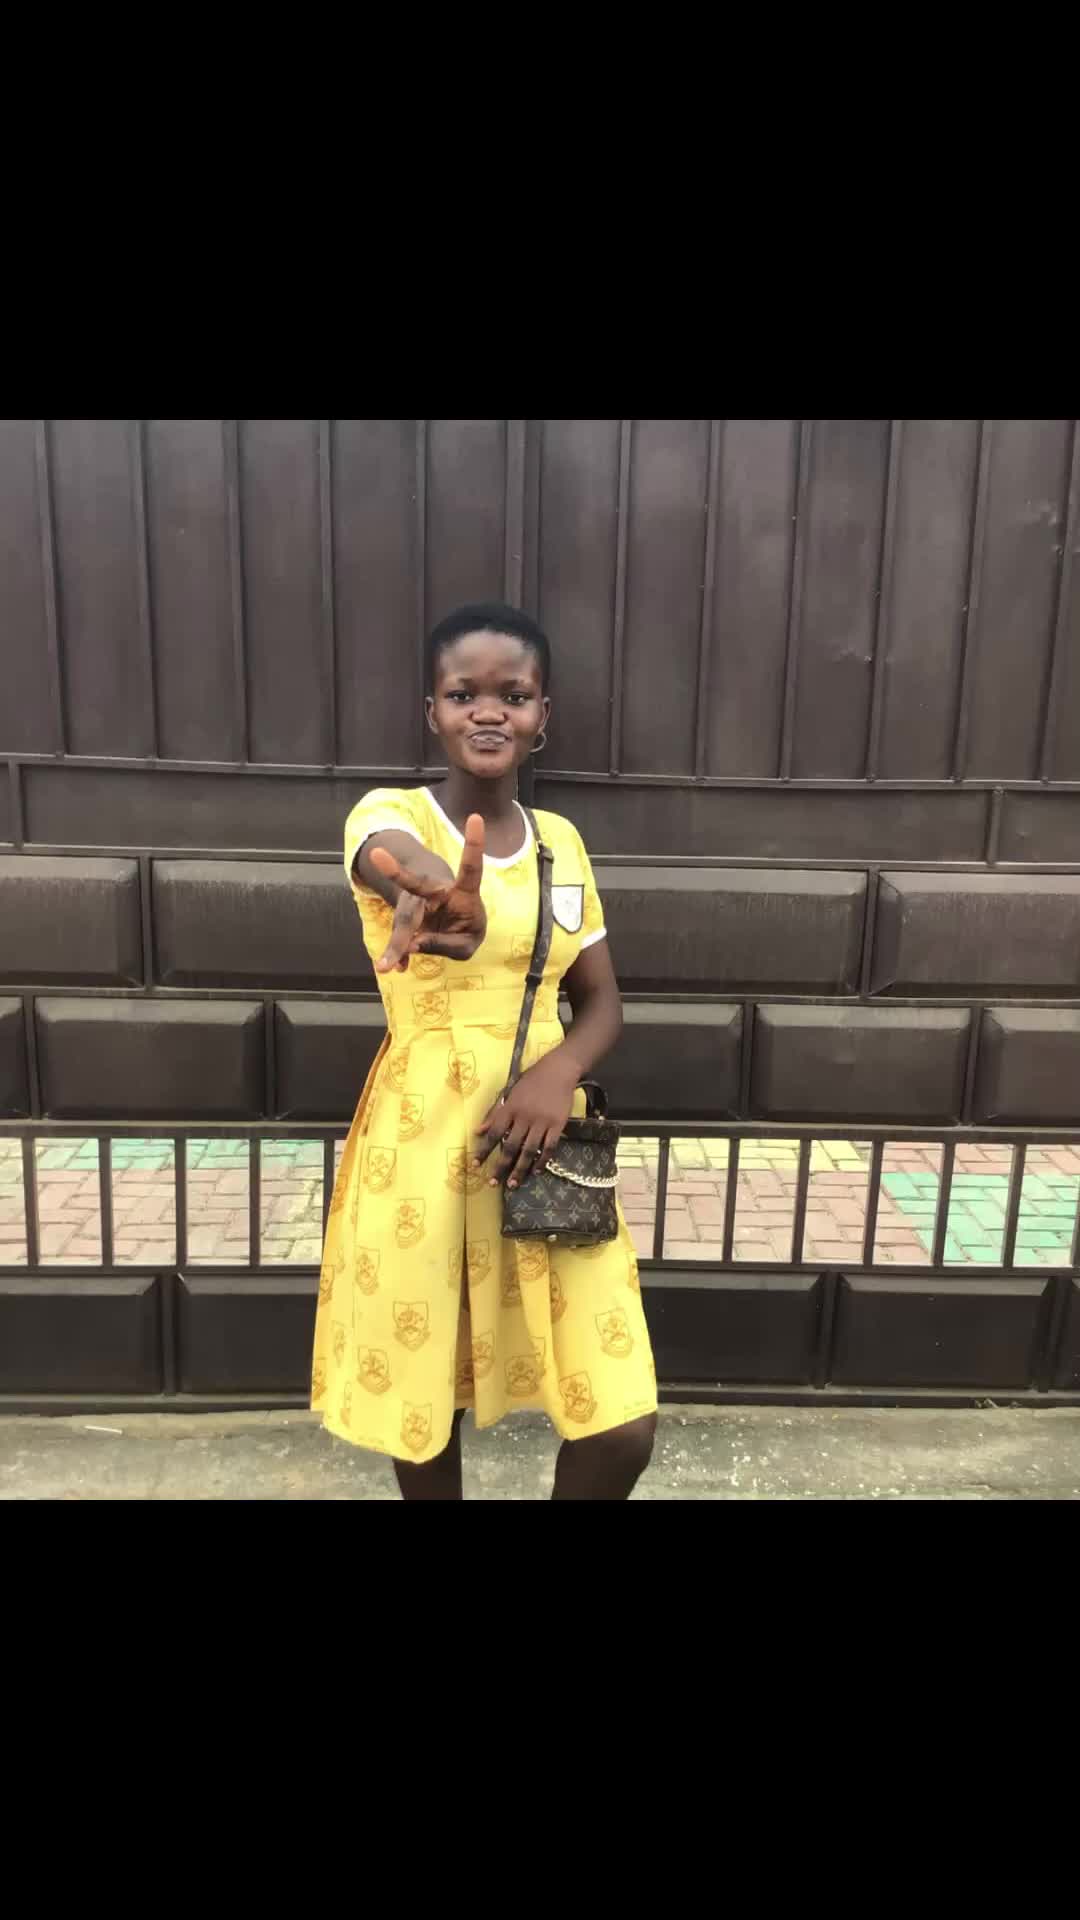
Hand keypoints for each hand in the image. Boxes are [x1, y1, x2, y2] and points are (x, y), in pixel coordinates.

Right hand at [369, 815, 485, 972]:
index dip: (475, 844)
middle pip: (417, 886)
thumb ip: (444, 944)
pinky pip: (400, 935)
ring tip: (385, 965)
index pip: (471, 868)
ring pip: (404, 919)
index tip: (476, 816)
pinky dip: (396, 953)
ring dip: (397, 943)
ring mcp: (419, 903)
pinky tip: (393, 966)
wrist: (448, 926)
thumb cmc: (463, 930)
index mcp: (464, 893)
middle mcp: (438, 892)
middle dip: (398, 871)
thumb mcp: (465, 945)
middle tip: (377, 855)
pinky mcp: (406, 917)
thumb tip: (412, 946)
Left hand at [474, 1051, 579, 1189]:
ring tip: (513, 1184)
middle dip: (500, 1166)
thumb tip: (478, 1131)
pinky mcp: (558, 1125)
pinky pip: (549, 1147)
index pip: (493, 1133)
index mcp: (509, 1108)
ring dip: (520, 1169)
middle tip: (493, 1183)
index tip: (475, 1165)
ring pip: (529, 1150)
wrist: (558, 1071)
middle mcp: (524, 1117)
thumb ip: (494, 1114)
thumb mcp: (509, 1093)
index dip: (484, 1150)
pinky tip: (536, 1171)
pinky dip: (542, 1161)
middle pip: (510, 1146)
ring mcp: (542, 1122)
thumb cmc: (531, 1082)